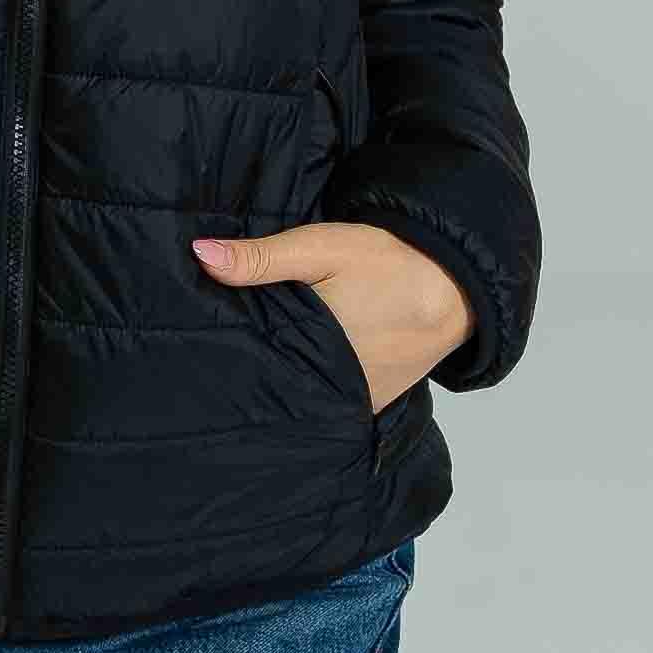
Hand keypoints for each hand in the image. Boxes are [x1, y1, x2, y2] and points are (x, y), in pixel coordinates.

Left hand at [191, 221, 473, 414]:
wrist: (454, 285)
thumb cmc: (385, 262)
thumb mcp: (318, 248)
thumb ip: (260, 258)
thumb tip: (200, 255)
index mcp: (311, 347)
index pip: (252, 363)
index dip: (225, 358)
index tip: (199, 354)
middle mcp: (332, 385)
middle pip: (276, 385)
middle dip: (252, 375)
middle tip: (219, 366)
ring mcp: (354, 401)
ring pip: (304, 398)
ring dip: (285, 385)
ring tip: (250, 374)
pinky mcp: (372, 405)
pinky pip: (333, 404)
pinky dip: (316, 390)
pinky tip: (298, 376)